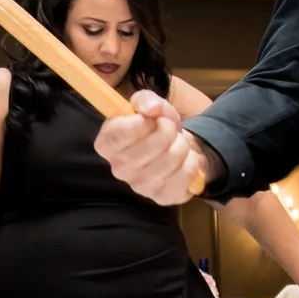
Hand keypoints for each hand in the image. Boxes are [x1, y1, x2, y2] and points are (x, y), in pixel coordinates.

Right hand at [95, 90, 205, 206]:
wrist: (176, 149)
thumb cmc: (157, 127)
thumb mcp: (149, 105)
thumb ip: (146, 100)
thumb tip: (151, 109)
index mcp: (107, 144)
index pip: (118, 134)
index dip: (140, 123)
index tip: (150, 118)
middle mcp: (118, 169)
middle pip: (152, 145)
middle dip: (169, 129)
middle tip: (169, 128)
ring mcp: (140, 186)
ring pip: (172, 157)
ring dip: (182, 144)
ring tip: (177, 143)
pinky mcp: (162, 197)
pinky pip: (186, 173)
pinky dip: (191, 161)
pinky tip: (184, 159)